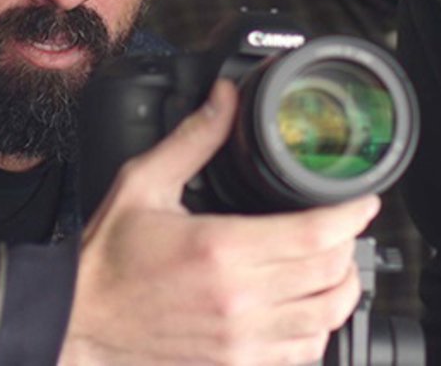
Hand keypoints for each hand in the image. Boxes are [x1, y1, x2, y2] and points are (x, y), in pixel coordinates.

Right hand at [59, 79, 380, 365]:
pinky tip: (305, 306)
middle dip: (346, 245)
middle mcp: (237, 298)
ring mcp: (241, 339)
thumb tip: (225, 100)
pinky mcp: (237, 364)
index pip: (313, 234)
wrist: (81, 314)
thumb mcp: (143, 184)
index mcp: (218, 248)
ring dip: (339, 287)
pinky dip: (317, 327)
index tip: (360, 202)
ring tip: (332, 265)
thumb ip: (193, 140)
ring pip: (325, 316)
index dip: (349, 214)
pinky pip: (304, 352)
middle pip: (328, 273)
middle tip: (340, 226)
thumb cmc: (107, 255)